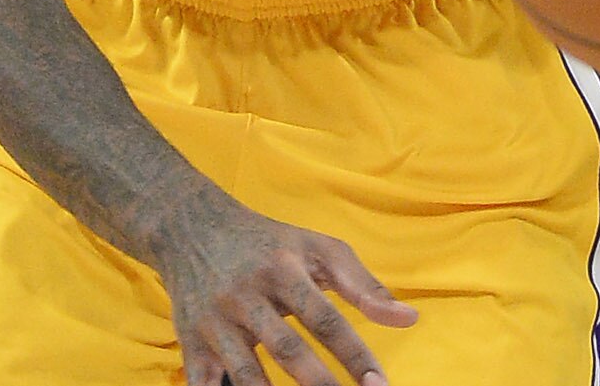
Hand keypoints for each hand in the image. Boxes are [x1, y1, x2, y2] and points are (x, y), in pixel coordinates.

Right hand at [160, 200, 417, 385]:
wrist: (193, 229)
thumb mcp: (319, 250)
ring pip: (247, 373)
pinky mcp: (190, 345)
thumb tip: (409, 319)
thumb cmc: (271, 244)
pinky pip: (204, 383)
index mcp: (284, 270)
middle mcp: (247, 296)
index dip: (353, 354)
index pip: (325, 319)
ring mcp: (215, 323)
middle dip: (320, 383)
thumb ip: (364, 286)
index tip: (378, 383)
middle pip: (287, 349)